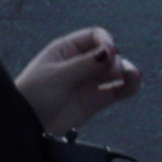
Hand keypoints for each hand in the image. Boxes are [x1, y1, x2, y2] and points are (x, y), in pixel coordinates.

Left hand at [16, 27, 139, 133]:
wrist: (27, 125)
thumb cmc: (34, 95)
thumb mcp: (58, 76)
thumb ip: (85, 65)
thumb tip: (109, 52)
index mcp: (66, 49)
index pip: (94, 36)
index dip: (105, 41)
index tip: (110, 52)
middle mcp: (80, 63)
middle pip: (108, 54)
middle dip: (116, 60)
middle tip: (115, 71)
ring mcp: (89, 82)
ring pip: (115, 72)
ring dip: (126, 72)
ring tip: (133, 77)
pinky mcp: (95, 101)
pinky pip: (116, 91)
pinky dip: (127, 87)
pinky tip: (134, 85)